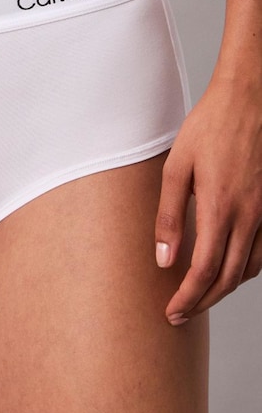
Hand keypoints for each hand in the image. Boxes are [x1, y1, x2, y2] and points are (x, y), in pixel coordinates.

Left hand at [155, 72, 261, 324]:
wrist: (250, 98)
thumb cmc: (209, 127)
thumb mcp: (176, 168)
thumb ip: (169, 216)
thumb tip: (163, 258)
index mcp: (220, 209)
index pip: (203, 272)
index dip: (186, 298)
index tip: (170, 312)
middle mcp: (248, 217)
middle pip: (227, 279)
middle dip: (202, 302)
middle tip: (179, 314)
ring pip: (248, 270)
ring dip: (223, 290)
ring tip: (199, 297)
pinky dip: (243, 271)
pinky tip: (227, 269)